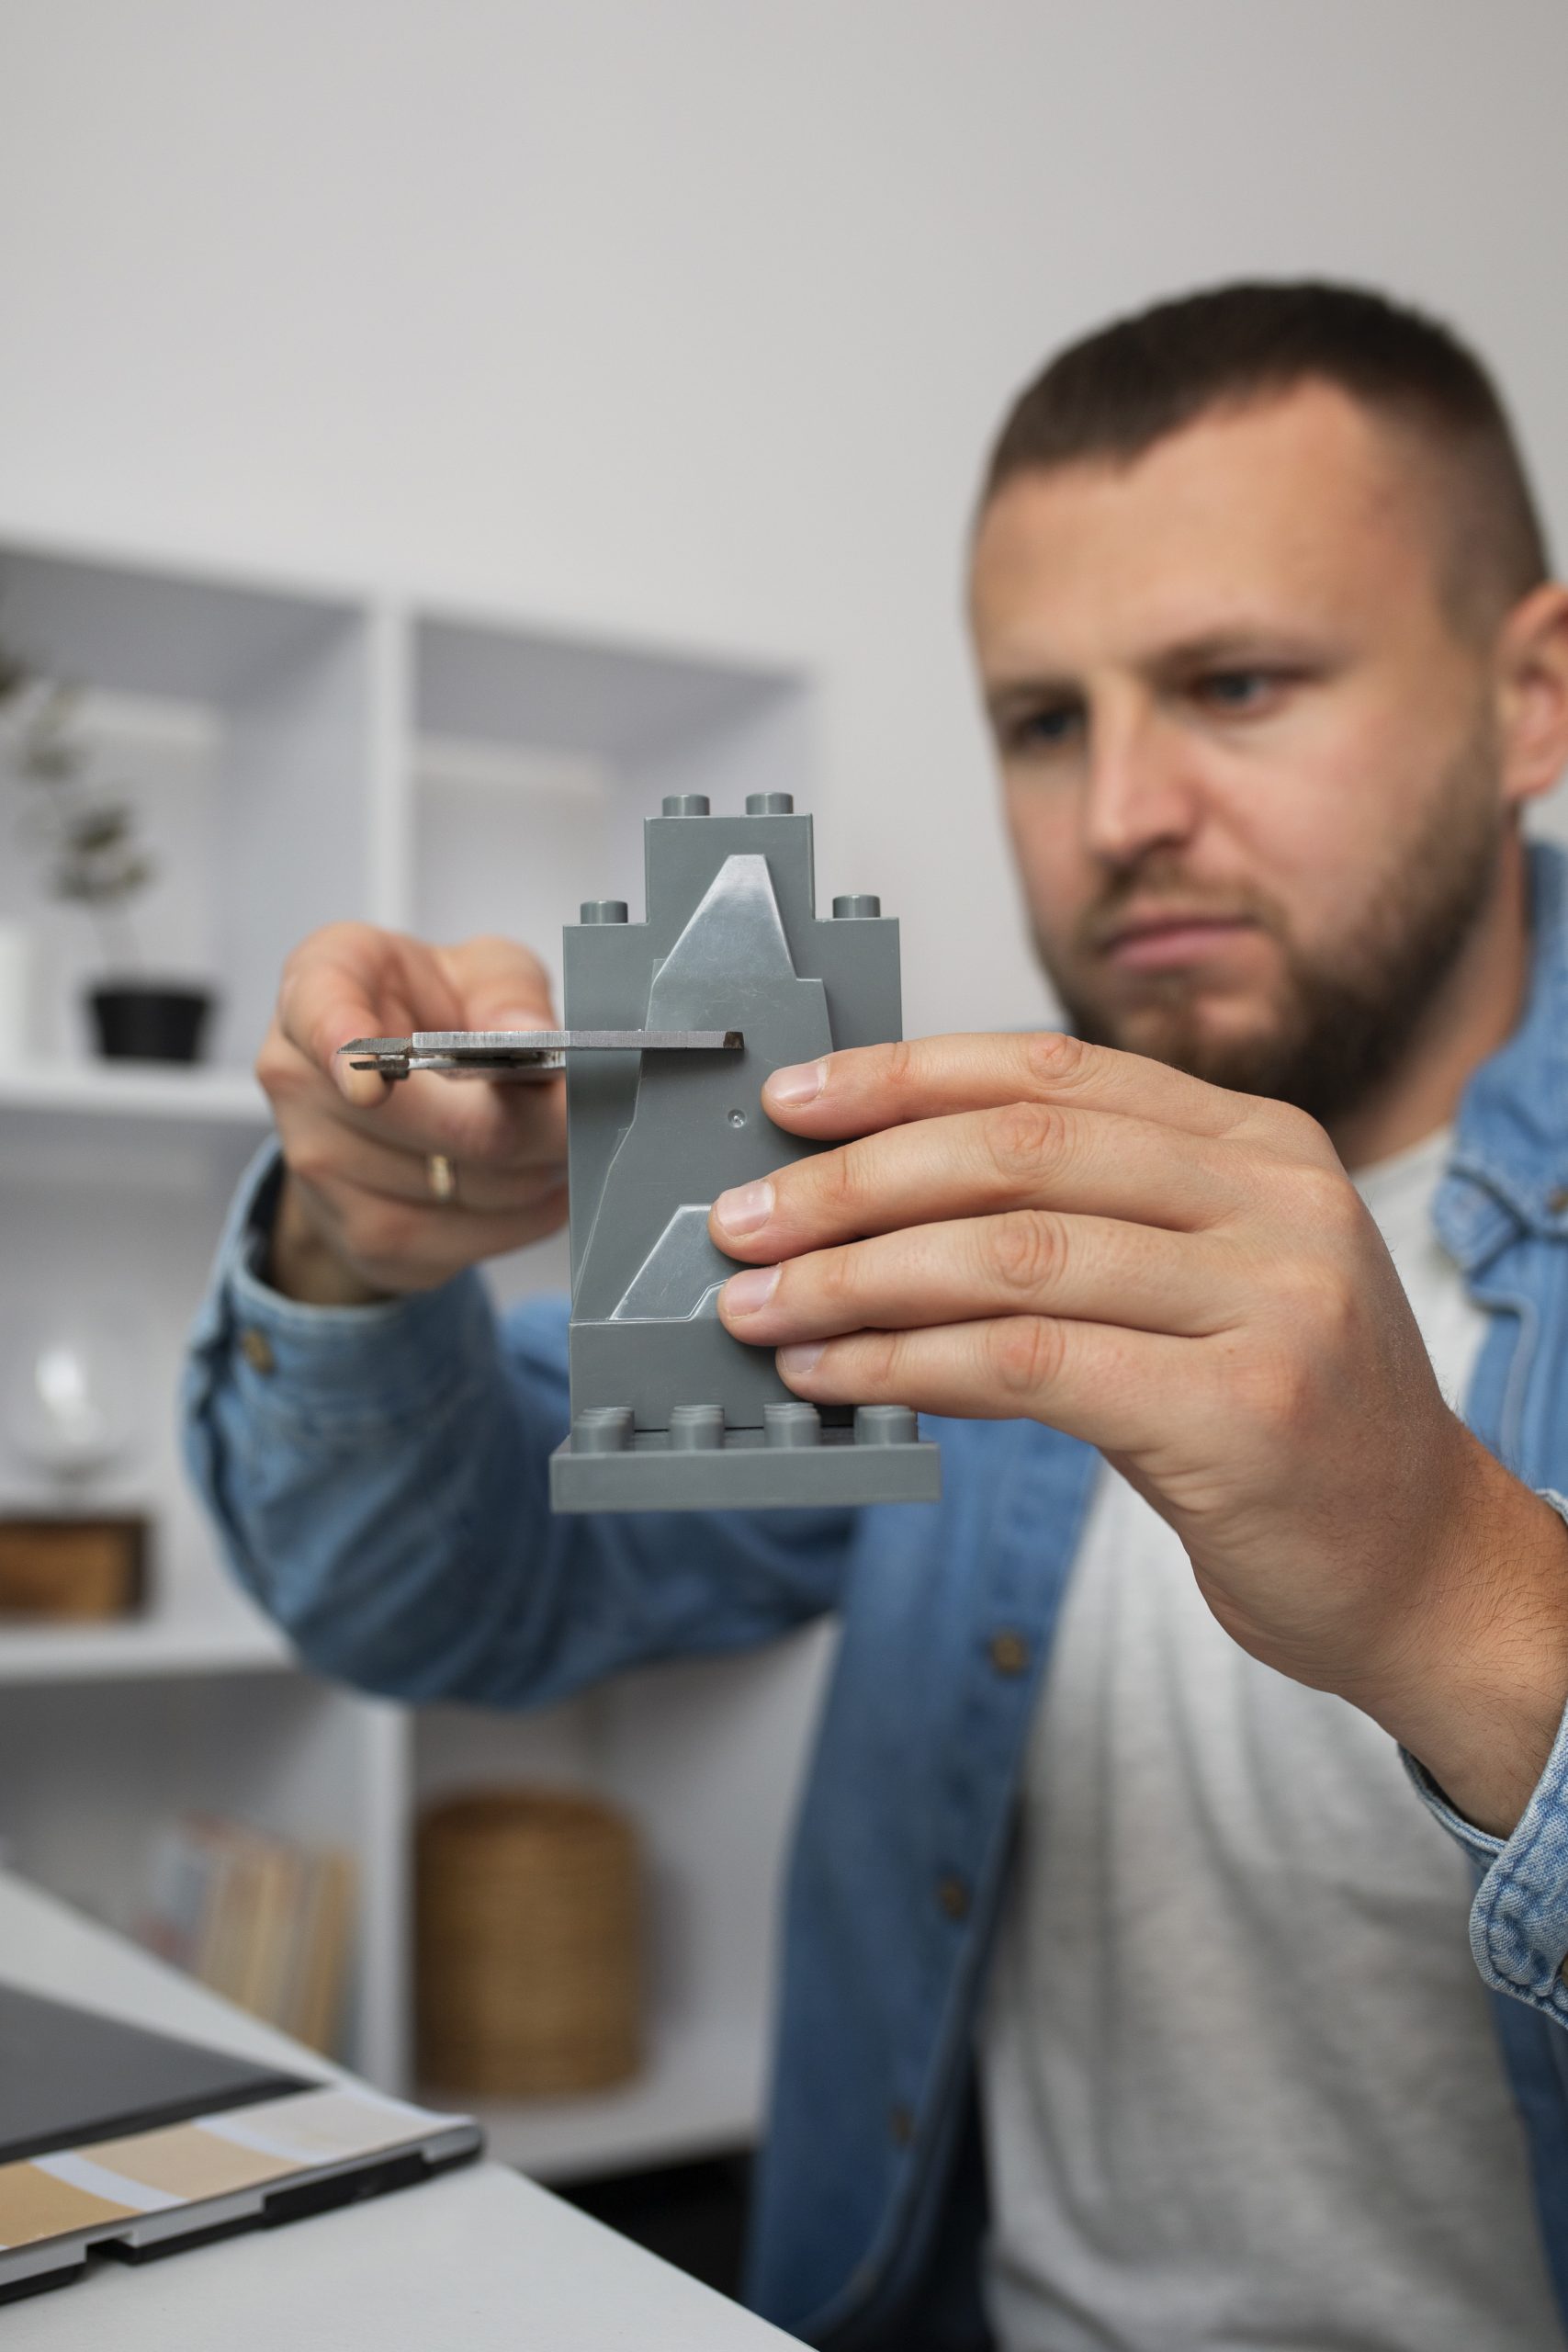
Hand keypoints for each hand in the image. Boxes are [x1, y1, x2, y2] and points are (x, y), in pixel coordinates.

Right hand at [256, 923, 569, 1302]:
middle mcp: (299, 1076)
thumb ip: (510, 992)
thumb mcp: (481, 974)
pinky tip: (539, 1184)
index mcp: (320, 984)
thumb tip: (532, 1035)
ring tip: (553, 1140)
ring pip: (466, 1188)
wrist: (394, 1095)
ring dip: (536, 1171)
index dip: (341, 1047)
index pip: (319, 1012)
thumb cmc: (437, 1015)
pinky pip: (467, 1241)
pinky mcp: (359, 1236)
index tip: (372, 1084)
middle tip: (581, 1111)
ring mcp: (319, 1165)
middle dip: (534, 1121)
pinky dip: (524, 1217)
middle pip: (438, 1122)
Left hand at [710, 1031, 1567, 1834]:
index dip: (907, 1077)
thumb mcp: (1194, 1288)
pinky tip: (834, 1374)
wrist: (1418, 1565)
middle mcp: (1277, 1202)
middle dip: (854, 1181)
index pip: (1055, 1075)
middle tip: (741, 1217)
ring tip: (758, 1306)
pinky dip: (905, 1364)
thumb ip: (1075, 1228)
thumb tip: (872, 1210)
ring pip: (1012, 1256)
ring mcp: (1271, 1304)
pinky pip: (1028, 1366)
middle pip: (1020, 1154)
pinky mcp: (1241, 1414)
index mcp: (1261, 1143)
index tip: (794, 1100)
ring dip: (856, 1279)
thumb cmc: (1276, 1423)